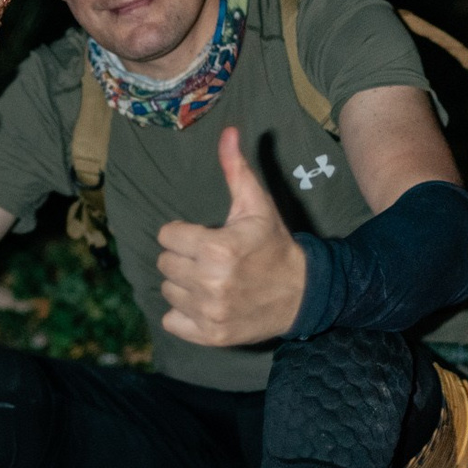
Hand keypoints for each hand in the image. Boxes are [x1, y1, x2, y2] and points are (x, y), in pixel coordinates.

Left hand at [158, 127, 308, 345]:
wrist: (302, 293)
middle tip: (209, 259)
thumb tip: (228, 132)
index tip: (206, 237)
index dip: (185, 233)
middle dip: (184, 258)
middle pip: (164, 263)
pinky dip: (184, 313)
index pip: (167, 236)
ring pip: (167, 290)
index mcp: (217, 248)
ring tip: (211, 280)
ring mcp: (209, 312)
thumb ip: (236, 169)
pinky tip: (206, 302)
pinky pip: (171, 320)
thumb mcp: (257, 205)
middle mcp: (210, 282)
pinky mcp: (210, 335)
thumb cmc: (274, 244)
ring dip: (184, 284)